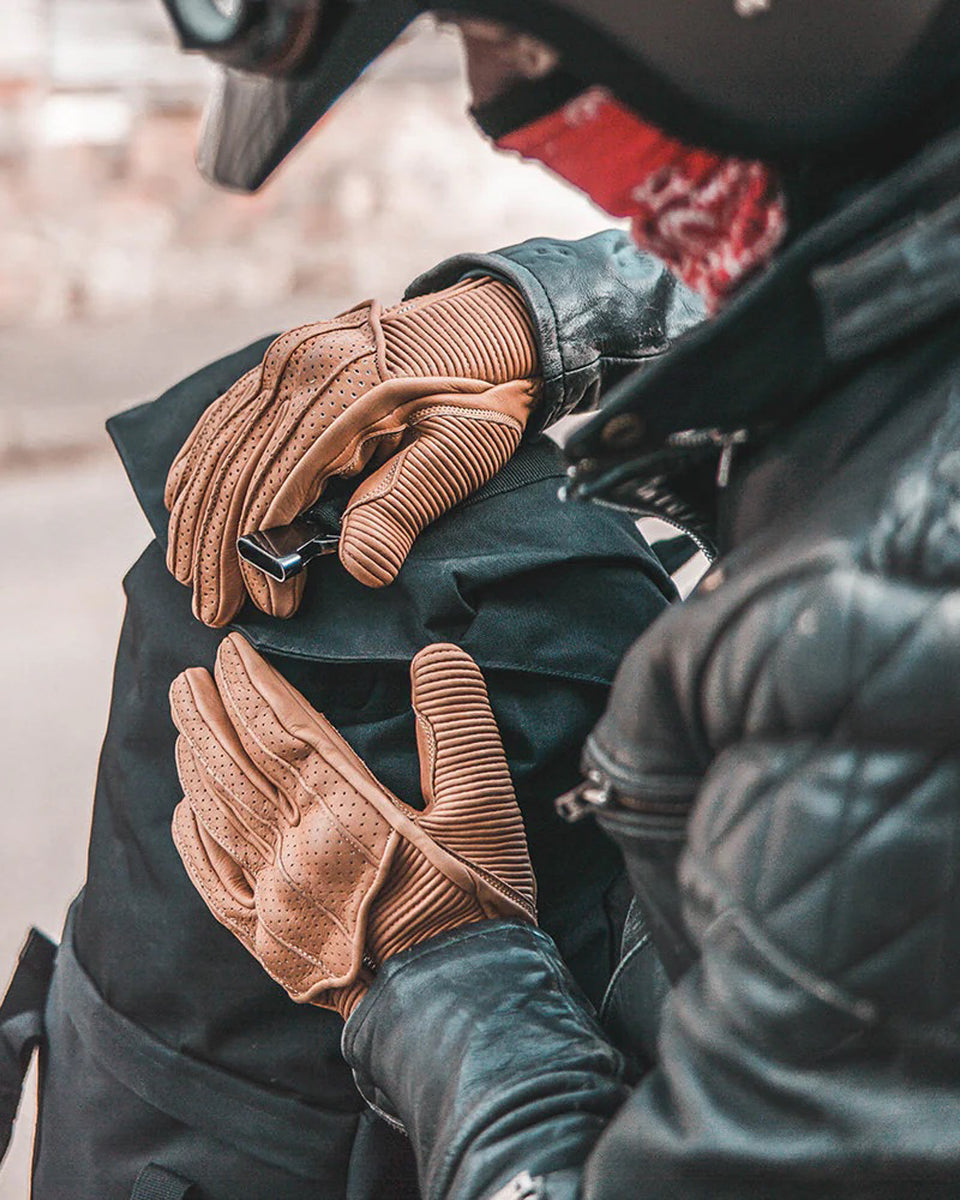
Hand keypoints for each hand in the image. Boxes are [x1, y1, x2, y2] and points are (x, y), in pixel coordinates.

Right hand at [164, 279, 539, 625]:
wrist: (490, 324)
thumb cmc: (482, 398)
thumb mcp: (462, 451)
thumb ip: (407, 504)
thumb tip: (359, 570)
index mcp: (344, 398)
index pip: (279, 492)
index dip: (265, 557)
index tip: (270, 608)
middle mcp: (300, 370)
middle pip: (237, 472)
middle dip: (217, 550)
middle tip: (212, 611)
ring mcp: (286, 359)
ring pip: (220, 446)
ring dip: (197, 516)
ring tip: (187, 574)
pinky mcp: (283, 357)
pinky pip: (223, 415)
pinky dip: (197, 462)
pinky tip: (178, 498)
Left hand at [169, 633, 535, 1017]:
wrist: (460, 1011)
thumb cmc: (477, 906)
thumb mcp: (487, 807)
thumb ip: (460, 725)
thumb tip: (434, 657)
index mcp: (346, 815)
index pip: (282, 733)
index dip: (252, 687)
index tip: (232, 652)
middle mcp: (297, 854)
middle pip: (235, 769)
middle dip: (208, 717)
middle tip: (189, 679)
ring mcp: (275, 902)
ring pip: (217, 818)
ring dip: (197, 766)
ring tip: (185, 727)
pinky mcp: (270, 944)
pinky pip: (214, 884)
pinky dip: (194, 841)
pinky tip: (187, 813)